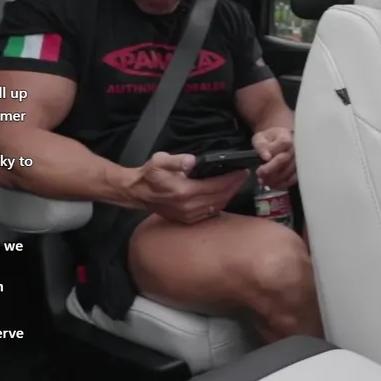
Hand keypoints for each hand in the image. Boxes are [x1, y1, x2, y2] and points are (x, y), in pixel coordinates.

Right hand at [126, 152, 247, 223]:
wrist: (136, 193)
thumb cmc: (149, 175)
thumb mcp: (159, 161)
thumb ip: (177, 160)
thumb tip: (192, 161)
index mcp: (185, 192)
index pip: (216, 186)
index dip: (231, 179)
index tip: (242, 171)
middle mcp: (189, 206)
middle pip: (220, 197)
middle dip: (234, 186)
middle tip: (243, 176)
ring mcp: (188, 215)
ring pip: (217, 206)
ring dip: (229, 195)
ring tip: (236, 184)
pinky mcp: (186, 219)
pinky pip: (209, 213)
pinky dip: (220, 204)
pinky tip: (224, 195)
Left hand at [252, 127, 295, 188]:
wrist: (279, 142)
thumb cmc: (269, 140)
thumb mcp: (260, 139)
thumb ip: (262, 146)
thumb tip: (267, 157)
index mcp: (286, 137)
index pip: (284, 143)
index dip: (272, 151)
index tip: (263, 158)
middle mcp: (296, 148)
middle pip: (286, 159)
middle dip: (271, 169)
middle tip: (259, 175)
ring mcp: (300, 160)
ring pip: (290, 171)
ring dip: (275, 179)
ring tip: (264, 181)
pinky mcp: (300, 170)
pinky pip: (294, 179)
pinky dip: (282, 184)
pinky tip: (272, 185)